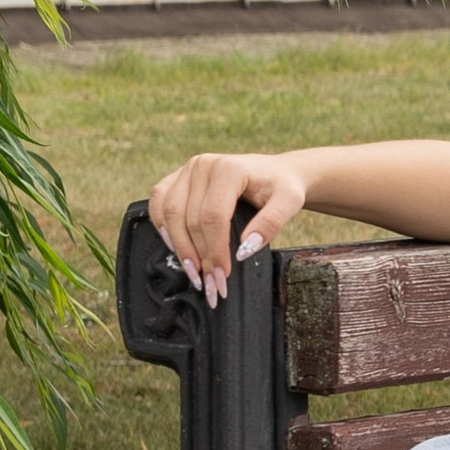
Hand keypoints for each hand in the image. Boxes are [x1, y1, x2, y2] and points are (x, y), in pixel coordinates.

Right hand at [147, 152, 307, 305]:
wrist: (275, 172)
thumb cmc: (282, 187)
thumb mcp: (290, 202)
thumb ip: (271, 224)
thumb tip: (243, 251)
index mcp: (228, 168)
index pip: (213, 216)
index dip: (215, 249)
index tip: (222, 275)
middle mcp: (203, 165)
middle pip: (190, 218)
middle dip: (198, 255)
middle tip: (209, 283)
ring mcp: (187, 170)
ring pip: (169, 213)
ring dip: (178, 246)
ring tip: (193, 272)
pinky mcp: (177, 178)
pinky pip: (159, 204)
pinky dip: (163, 228)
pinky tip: (175, 247)